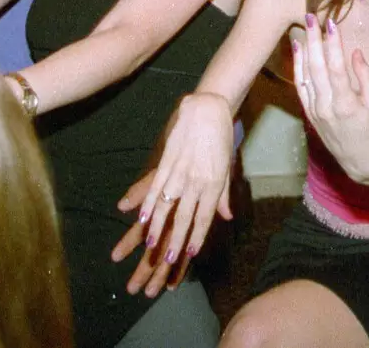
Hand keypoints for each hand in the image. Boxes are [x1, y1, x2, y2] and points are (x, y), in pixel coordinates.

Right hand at [113, 92, 234, 291]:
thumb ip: (224, 194)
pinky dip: (147, 202)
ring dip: (158, 225)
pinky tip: (141, 216)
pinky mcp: (168, 159)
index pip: (204, 217)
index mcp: (215, 184)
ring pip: (168, 204)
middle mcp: (198, 180)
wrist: (209, 108)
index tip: (188, 254)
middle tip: (167, 258)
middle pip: (185, 216)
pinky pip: (156, 185)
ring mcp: (181, 170)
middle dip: (176, 239)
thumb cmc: (221, 138)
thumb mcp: (227, 167)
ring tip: (150, 243)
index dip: (196, 236)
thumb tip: (227, 217)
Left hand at [295, 13, 368, 181]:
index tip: (332, 24)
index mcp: (346, 105)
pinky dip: (298, 67)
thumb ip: (365, 77)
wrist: (359, 161)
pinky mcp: (309, 113)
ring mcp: (315, 111)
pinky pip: (300, 87)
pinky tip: (298, 50)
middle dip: (314, 40)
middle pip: (317, 68)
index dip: (333, 45)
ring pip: (305, 75)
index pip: (336, 69)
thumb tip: (355, 52)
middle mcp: (326, 107)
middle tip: (312, 17)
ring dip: (304, 49)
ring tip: (302, 27)